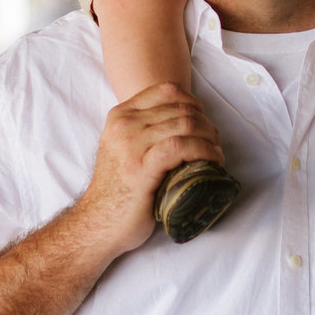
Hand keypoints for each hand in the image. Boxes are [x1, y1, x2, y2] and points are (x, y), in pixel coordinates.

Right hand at [70, 84, 223, 255]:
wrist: (98, 223)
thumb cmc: (117, 190)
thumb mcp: (124, 149)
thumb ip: (144, 131)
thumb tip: (184, 124)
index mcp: (120, 116)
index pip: (166, 90)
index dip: (193, 103)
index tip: (204, 121)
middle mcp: (124, 124)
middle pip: (180, 108)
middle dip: (206, 123)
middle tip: (215, 142)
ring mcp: (131, 144)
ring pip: (185, 124)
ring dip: (209, 137)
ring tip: (217, 152)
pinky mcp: (142, 166)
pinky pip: (181, 146)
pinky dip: (204, 150)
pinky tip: (213, 160)